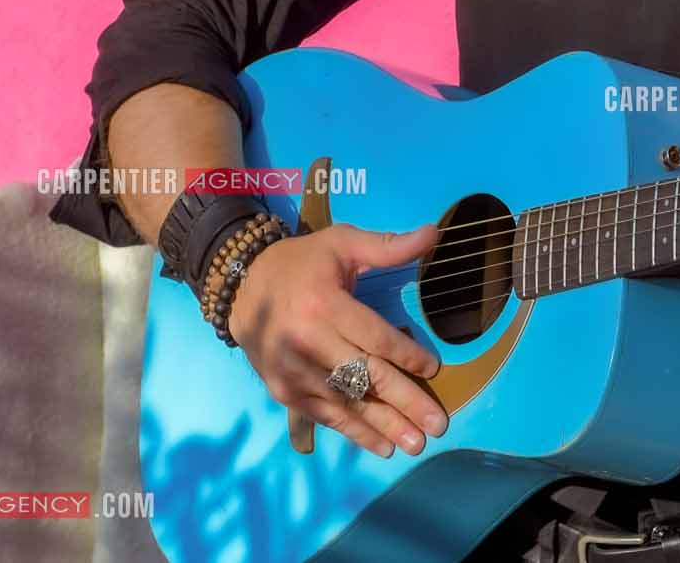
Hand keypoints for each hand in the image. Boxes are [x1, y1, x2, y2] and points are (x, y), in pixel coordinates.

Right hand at [225, 221, 448, 458]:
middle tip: (438, 425)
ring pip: (346, 403)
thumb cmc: (302, 263)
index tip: (434, 369)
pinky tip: (382, 445)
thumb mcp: (342, 242)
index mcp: (324, 304)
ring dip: (383, 426)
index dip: (407, 355)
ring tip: (416, 444)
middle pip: (364, 376)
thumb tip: (434, 233)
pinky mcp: (282, 390)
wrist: (241, 286)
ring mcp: (292, 371)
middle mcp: (306, 342)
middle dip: (405, 403)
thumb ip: (387, 246)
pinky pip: (324, 414)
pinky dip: (353, 432)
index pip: (374, 337)